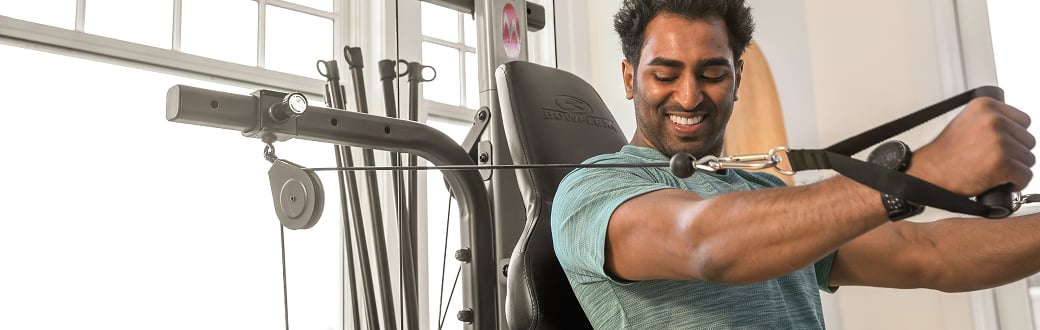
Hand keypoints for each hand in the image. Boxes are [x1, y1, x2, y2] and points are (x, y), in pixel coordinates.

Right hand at [909, 97, 1035, 194]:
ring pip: (1028, 159)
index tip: (1001, 145)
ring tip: (993, 171)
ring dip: (1015, 169)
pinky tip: (999, 182)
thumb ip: (990, 121)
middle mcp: (993, 120)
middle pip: (1028, 140)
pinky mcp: (1002, 162)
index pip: (1023, 121)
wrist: (929, 172)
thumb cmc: (945, 154)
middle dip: (1015, 153)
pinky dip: (1015, 183)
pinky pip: (1025, 176)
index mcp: (985, 105)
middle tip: (994, 160)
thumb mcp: (966, 123)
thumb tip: (1015, 130)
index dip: (1014, 137)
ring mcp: (998, 141)